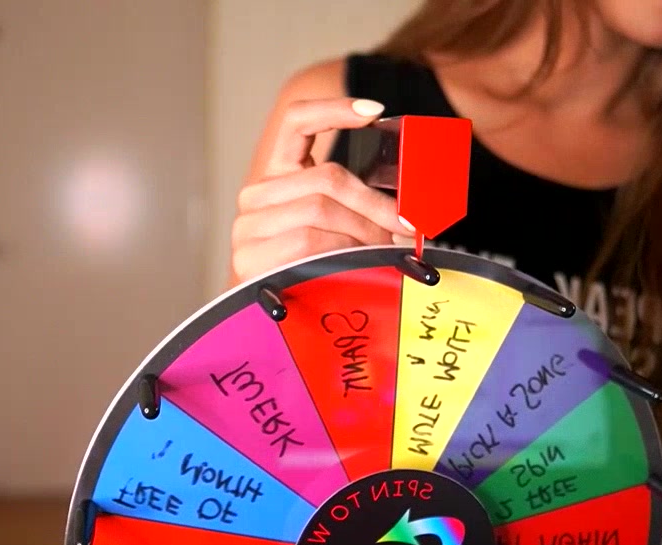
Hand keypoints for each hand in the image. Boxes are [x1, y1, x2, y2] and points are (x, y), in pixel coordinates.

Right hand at [230, 97, 412, 284]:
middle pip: (327, 178)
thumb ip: (359, 207)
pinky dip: (343, 253)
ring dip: (363, 233)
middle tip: (404, 227)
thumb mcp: (335, 229)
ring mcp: (248, 227)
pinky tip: (359, 264)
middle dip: (374, 204)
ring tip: (384, 253)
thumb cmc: (310, 270)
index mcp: (277, 175)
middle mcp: (256, 195)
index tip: (375, 112)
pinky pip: (309, 245)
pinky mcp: (250, 258)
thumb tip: (413, 212)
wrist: (265, 317)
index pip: (296, 122)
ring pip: (320, 211)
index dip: (335, 110)